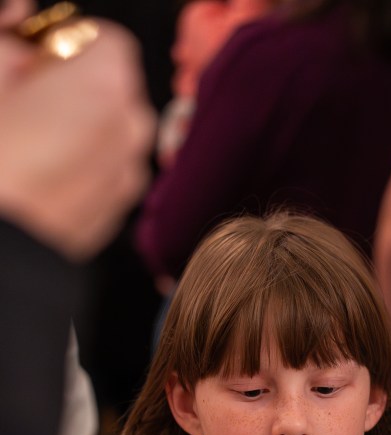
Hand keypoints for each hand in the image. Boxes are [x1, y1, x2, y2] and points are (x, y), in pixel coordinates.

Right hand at [0, 20, 155, 259]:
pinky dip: (79, 166)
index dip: (64, 44)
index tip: (33, 59)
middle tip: (23, 101)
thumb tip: (20, 20)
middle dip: (71, 87)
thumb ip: (5, 34)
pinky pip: (103, 172)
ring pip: (108, 132)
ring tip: (26, 144)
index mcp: (107, 82)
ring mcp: (128, 174)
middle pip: (111, 88)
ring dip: (75, 128)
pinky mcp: (116, 211)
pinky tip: (38, 176)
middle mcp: (131, 128)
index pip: (104, 39)